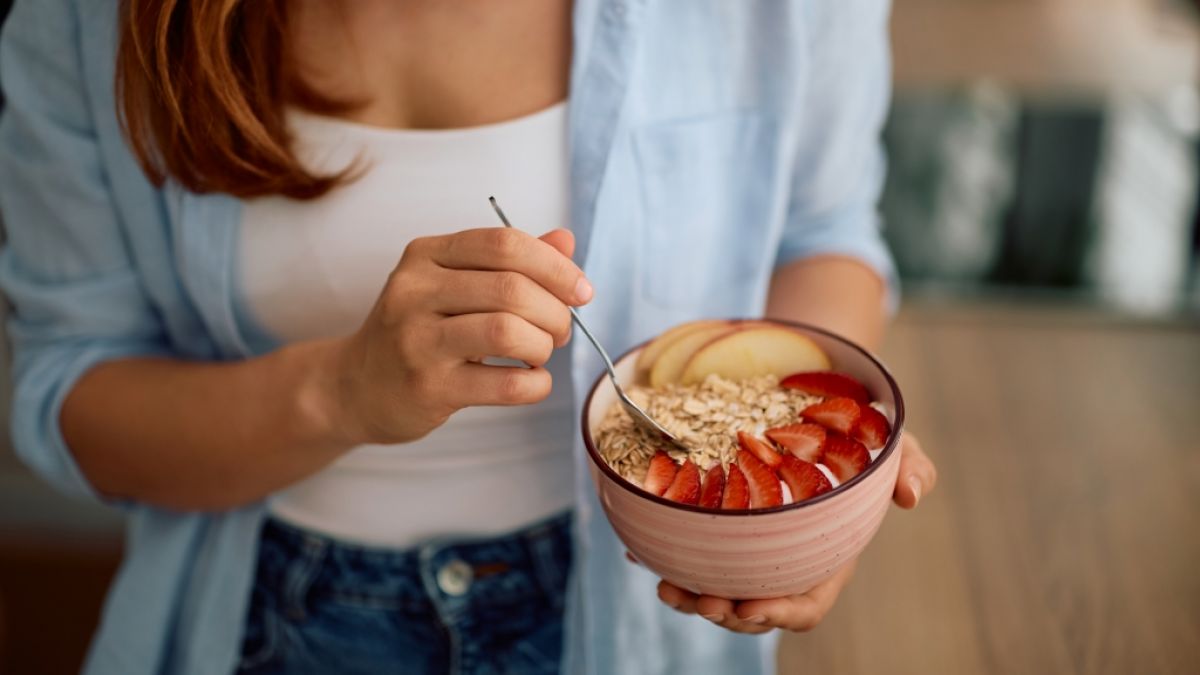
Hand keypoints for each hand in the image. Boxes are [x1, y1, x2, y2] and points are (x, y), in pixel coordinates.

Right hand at [323, 227, 590, 445]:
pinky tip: (533, 382)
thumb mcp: (454, 284)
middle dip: (555, 311)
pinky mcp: (427, 388)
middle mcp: (414, 291)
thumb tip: (566, 240)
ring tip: (541, 353)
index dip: (555, 266)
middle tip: (561, 330)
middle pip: (511, 287)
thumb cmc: (419, 331)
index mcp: (425, 255)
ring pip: (507, 331)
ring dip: (543, 345)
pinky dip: (535, 384)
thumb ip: (510, 262)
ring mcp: (417, 341)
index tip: (581, 290)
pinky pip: (503, 384)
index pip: (504, 244)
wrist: (355, 387)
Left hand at [653, 432, 936, 632]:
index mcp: (825, 555)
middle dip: (725, 614)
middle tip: (700, 598)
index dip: (781, 614)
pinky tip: (639, 548)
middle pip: (754, 606)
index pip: (806, 604)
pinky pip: (690, 551)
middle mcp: (784, 558)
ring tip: (666, 585)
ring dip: (689, 595)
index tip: (751, 607)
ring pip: (717, 587)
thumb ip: (909, 464)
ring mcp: (749, 546)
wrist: (819, 399)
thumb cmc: (861, 432)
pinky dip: (664, 555)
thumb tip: (913, 495)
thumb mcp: (892, 442)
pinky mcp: (719, 526)